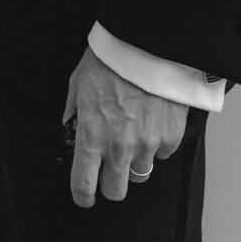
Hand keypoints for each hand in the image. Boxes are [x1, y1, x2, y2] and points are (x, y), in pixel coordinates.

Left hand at [64, 45, 188, 208]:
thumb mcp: (78, 84)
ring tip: (132, 135)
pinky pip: (162, 155)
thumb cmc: (110, 60)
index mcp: (91, 135)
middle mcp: (119, 147)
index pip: (83, 184)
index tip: (84, 196)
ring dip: (134, 161)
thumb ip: (74, 113)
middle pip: (116, 190)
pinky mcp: (171, 137)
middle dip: (111, 182)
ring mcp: (148, 145)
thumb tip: (70, 128)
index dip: (82, 195)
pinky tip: (151, 122)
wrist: (148, 45)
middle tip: (109, 168)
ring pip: (140, 174)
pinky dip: (156, 145)